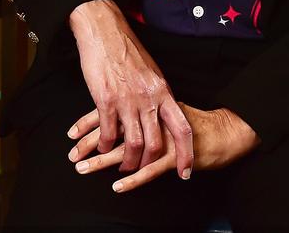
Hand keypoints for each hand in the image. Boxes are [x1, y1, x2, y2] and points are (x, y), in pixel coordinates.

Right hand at [68, 0, 192, 175]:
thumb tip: (163, 111)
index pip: (182, 129)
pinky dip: (106, 145)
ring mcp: (127, 100)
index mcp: (163, 91)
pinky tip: (104, 147)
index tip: (186, 172)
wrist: (105, 31)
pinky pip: (108, 133)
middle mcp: (148, 98)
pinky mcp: (106, 99)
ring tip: (122, 166)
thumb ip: (158, 94)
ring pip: (133, 144)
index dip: (186, 154)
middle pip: (156, 144)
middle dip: (150, 164)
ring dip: (128, 161)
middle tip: (144, 171)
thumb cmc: (127, 50)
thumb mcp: (151, 71)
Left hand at [68, 104, 259, 193]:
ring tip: (82, 168)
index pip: (110, 110)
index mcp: (143, 102)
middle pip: (112, 130)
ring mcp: (160, 136)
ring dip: (101, 161)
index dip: (88, 124)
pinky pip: (149, 169)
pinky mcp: (173, 155)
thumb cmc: (186, 117)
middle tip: (71, 154)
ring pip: (125, 149)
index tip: (71, 134)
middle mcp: (149, 117)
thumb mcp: (157, 105)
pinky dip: (131, 178)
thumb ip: (138, 107)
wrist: (217, 130)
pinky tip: (116, 185)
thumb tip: (115, 110)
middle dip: (88, 144)